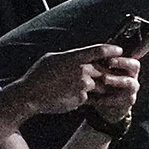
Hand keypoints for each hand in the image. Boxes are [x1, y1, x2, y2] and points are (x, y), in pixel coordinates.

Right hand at [7, 43, 130, 123]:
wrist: (30, 95)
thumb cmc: (38, 75)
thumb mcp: (52, 59)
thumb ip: (70, 57)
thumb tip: (81, 55)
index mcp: (74, 58)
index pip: (99, 50)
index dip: (112, 50)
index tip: (119, 50)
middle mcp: (82, 70)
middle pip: (104, 70)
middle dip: (106, 74)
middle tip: (105, 76)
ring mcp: (83, 85)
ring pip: (100, 85)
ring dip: (96, 88)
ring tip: (80, 88)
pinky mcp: (82, 98)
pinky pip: (90, 97)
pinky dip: (84, 97)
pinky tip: (70, 96)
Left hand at [85, 35, 145, 135]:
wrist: (102, 103)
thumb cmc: (101, 81)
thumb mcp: (99, 68)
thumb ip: (100, 58)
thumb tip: (96, 49)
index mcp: (125, 63)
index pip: (138, 51)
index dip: (145, 44)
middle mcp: (132, 74)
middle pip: (134, 65)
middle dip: (122, 62)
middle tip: (109, 61)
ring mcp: (132, 87)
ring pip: (130, 82)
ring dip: (116, 80)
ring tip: (103, 79)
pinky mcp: (128, 100)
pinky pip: (121, 98)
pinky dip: (107, 98)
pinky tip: (96, 97)